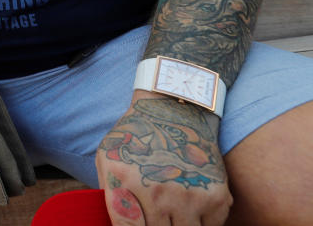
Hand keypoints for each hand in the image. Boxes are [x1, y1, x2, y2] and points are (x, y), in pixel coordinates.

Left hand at [95, 94, 231, 224]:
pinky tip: (191, 212)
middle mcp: (160, 195)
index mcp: (128, 186)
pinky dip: (202, 224)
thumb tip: (115, 224)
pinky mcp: (217, 198)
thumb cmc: (136, 135)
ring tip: (171, 214)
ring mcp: (191, 198)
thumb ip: (109, 194)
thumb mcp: (107, 157)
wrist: (174, 109)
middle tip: (156, 216)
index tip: (136, 225)